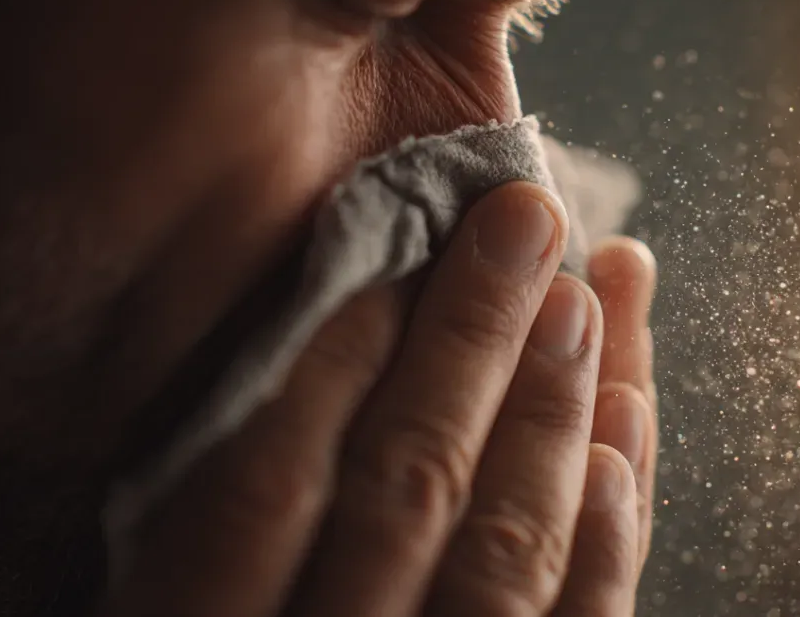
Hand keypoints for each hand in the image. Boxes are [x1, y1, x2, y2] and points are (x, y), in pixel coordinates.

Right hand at [99, 181, 657, 616]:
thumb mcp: (170, 608)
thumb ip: (219, 524)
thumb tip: (298, 365)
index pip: (264, 487)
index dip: (336, 354)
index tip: (394, 240)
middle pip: (410, 494)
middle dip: (475, 344)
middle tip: (526, 221)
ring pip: (510, 556)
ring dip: (559, 409)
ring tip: (597, 291)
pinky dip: (611, 537)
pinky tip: (629, 435)